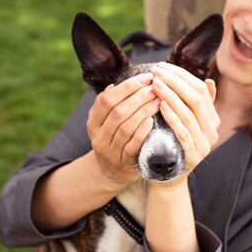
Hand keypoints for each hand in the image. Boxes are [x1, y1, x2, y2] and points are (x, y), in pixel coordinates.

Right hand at [87, 72, 160, 187]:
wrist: (110, 174)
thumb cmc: (113, 140)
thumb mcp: (104, 124)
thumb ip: (108, 106)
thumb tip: (114, 85)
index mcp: (93, 123)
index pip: (107, 99)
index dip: (127, 87)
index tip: (146, 77)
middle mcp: (98, 137)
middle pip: (118, 112)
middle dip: (139, 97)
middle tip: (155, 87)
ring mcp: (110, 152)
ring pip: (126, 127)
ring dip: (143, 111)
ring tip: (158, 100)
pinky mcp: (123, 164)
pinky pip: (132, 146)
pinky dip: (142, 132)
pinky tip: (152, 121)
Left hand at [151, 63, 219, 175]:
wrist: (166, 178)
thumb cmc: (171, 144)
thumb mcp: (183, 122)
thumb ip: (193, 103)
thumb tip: (208, 80)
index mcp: (212, 120)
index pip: (201, 90)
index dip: (182, 76)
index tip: (163, 67)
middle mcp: (212, 131)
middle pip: (197, 99)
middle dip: (175, 82)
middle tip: (157, 72)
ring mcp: (204, 145)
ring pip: (189, 114)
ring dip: (171, 96)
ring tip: (155, 84)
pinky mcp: (192, 156)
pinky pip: (183, 132)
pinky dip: (172, 117)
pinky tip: (161, 105)